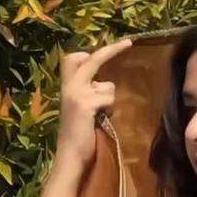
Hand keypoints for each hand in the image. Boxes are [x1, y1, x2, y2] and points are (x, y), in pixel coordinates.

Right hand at [56, 38, 132, 170]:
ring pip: (108, 85)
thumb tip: (106, 85)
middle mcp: (70, 86)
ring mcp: (77, 93)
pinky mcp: (85, 104)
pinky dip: (109, 110)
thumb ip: (89, 95)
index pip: (75, 59)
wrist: (71, 154)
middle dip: (112, 50)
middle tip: (128, 42)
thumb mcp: (81, 109)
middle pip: (91, 59)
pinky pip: (108, 98)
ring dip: (110, 100)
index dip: (91, 54)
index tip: (111, 48)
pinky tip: (100, 120)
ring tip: (100, 116)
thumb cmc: (79, 135)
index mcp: (67, 86)